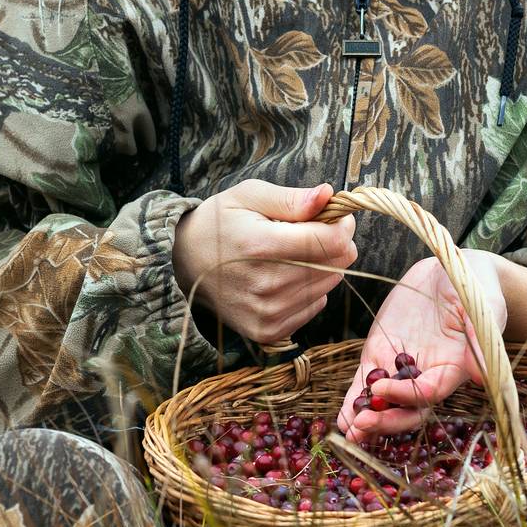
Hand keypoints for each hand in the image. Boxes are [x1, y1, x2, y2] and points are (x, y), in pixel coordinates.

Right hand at [172, 180, 356, 344]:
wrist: (185, 263)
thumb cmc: (220, 222)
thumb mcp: (249, 195)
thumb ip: (291, 198)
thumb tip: (328, 195)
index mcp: (261, 245)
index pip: (332, 241)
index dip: (342, 225)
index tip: (333, 215)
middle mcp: (266, 285)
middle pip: (336, 264)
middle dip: (334, 243)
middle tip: (310, 231)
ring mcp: (267, 313)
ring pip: (329, 285)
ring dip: (322, 266)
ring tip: (293, 253)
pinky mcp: (268, 331)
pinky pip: (315, 306)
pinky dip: (310, 289)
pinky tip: (286, 276)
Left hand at [335, 251, 507, 442]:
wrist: (451, 270)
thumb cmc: (475, 287)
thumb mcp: (482, 307)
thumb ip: (479, 339)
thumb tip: (481, 378)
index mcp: (454, 367)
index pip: (430, 393)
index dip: (407, 396)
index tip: (384, 389)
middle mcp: (428, 374)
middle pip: (407, 409)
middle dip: (385, 420)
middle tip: (361, 426)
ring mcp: (402, 365)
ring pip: (384, 401)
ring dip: (366, 419)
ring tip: (346, 430)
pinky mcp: (382, 352)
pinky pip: (367, 379)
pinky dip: (354, 398)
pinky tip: (341, 418)